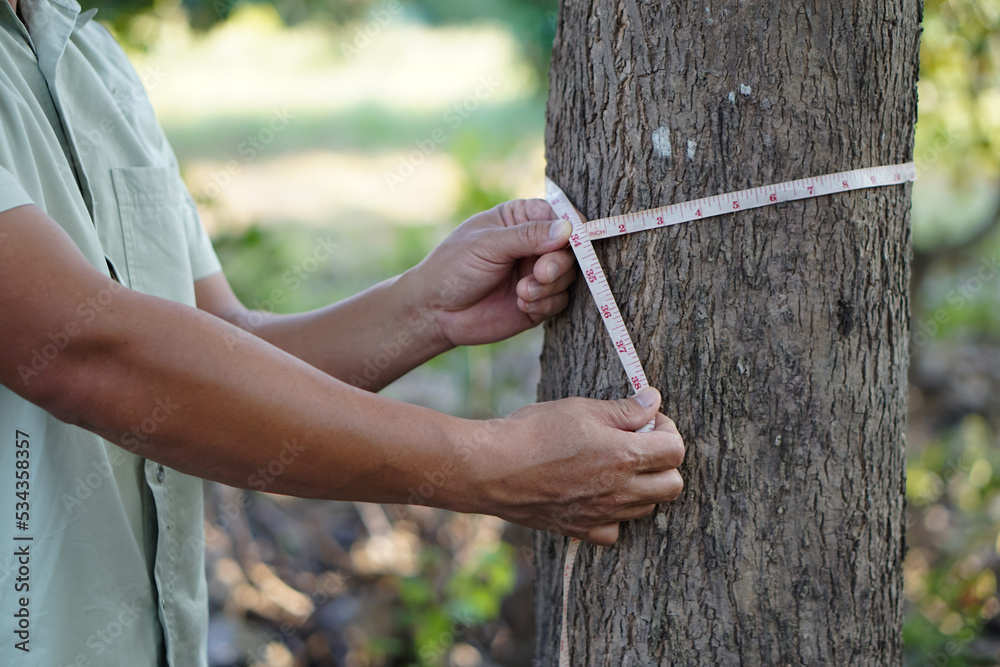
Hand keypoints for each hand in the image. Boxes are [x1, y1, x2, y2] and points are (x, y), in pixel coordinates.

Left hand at [405, 199, 576, 346]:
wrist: (436, 311)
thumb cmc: (453, 267)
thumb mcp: (487, 244)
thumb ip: (528, 235)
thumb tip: (569, 228)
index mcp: (520, 219)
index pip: (559, 215)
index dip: (573, 227)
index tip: (576, 239)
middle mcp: (533, 245)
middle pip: (570, 249)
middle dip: (559, 262)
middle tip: (540, 273)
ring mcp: (537, 274)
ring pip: (568, 276)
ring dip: (550, 286)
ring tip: (522, 293)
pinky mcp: (538, 302)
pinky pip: (560, 301)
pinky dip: (545, 303)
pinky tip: (521, 304)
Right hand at [465, 387, 684, 544]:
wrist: (491, 468)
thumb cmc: (534, 432)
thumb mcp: (581, 409)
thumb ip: (623, 410)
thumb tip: (653, 402)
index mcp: (624, 457)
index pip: (675, 450)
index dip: (668, 431)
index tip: (648, 421)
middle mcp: (620, 491)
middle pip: (672, 486)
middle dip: (664, 462)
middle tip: (640, 444)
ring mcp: (601, 514)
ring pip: (647, 508)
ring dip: (643, 487)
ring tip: (615, 466)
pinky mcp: (580, 529)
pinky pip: (615, 531)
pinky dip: (615, 516)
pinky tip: (598, 495)